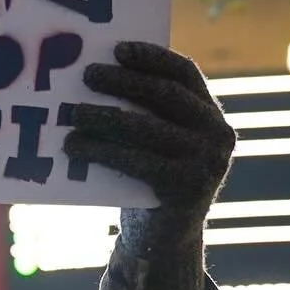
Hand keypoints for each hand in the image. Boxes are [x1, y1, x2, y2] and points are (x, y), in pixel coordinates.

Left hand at [63, 41, 233, 289]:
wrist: (162, 240)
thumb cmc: (149, 179)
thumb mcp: (155, 141)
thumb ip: (144, 112)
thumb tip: (93, 75)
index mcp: (211, 114)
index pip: (185, 73)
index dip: (152, 57)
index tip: (118, 49)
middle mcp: (217, 135)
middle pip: (164, 95)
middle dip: (123, 82)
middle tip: (86, 75)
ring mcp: (206, 163)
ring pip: (146, 129)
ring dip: (104, 117)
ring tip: (72, 114)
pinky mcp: (185, 189)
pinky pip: (136, 161)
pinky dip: (101, 151)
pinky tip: (75, 147)